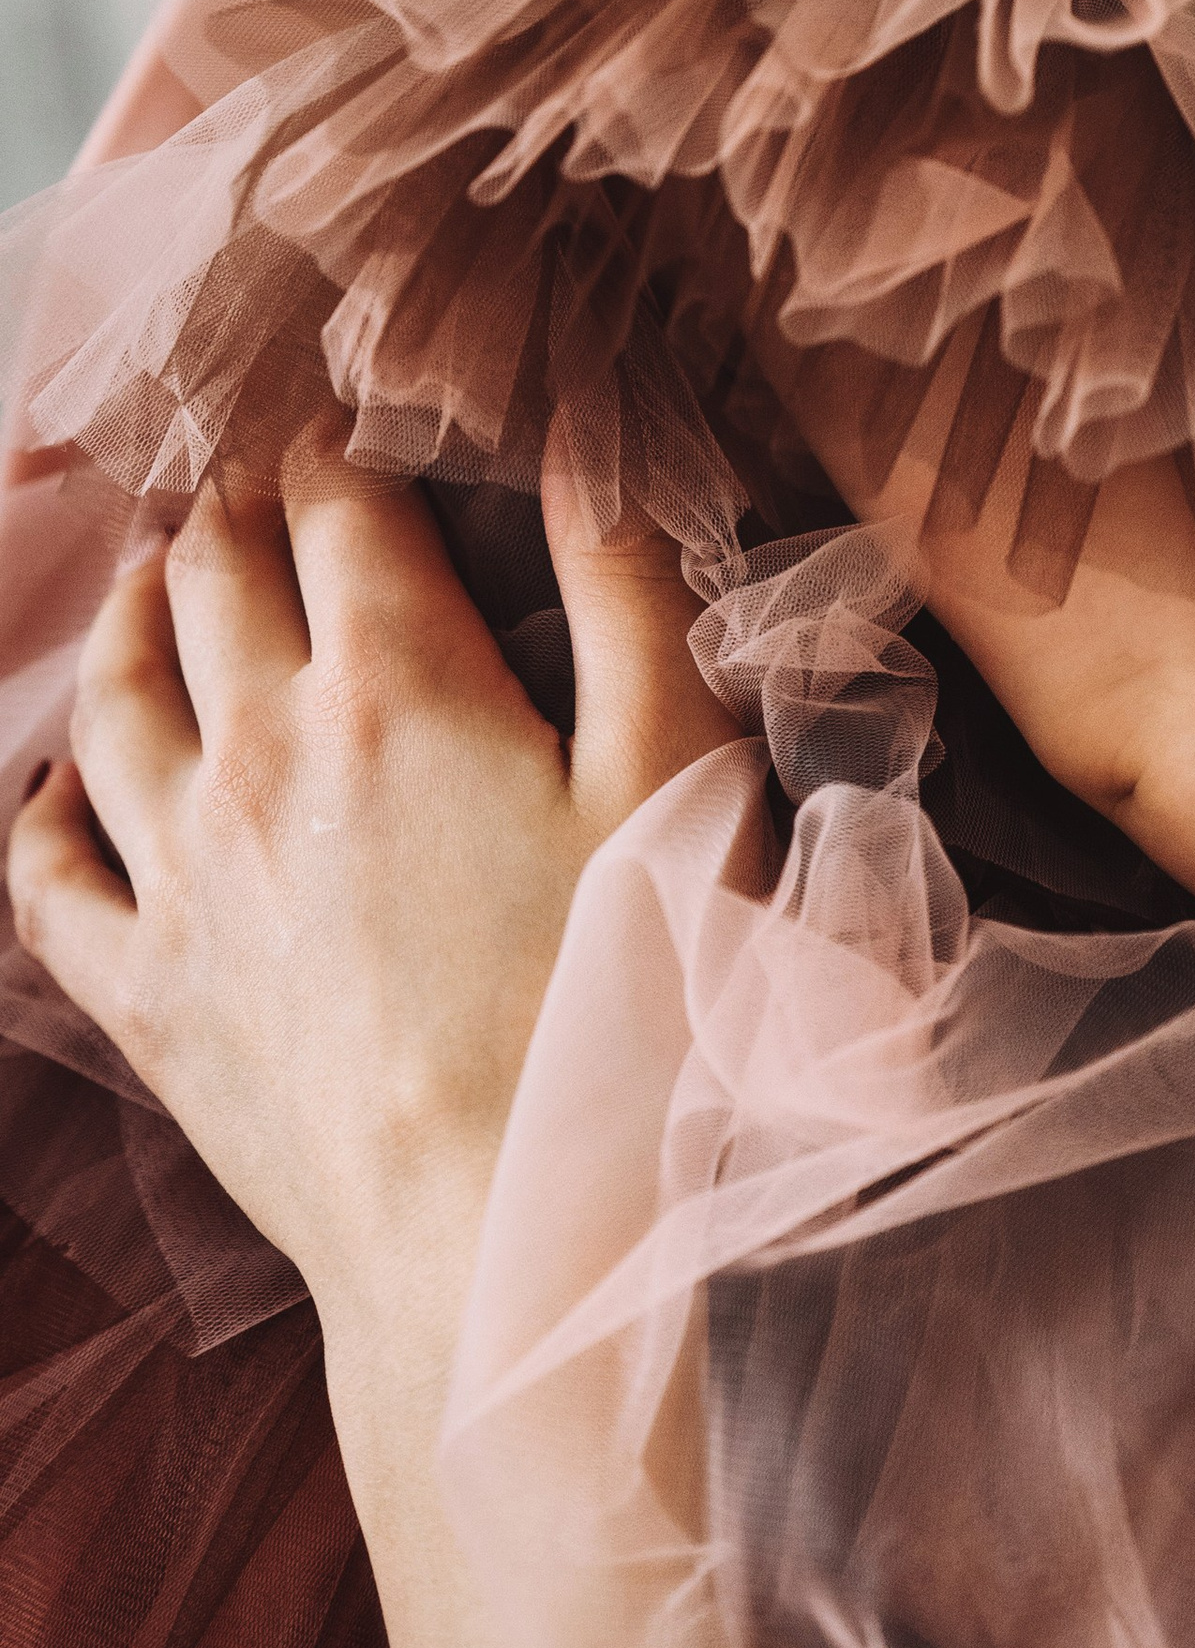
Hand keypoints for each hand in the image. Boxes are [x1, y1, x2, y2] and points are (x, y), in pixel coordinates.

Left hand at [4, 444, 735, 1341]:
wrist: (500, 1236)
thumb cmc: (624, 1006)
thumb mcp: (678, 774)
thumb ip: (630, 593)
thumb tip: (584, 448)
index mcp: (396, 683)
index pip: (340, 502)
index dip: (344, 438)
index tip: (355, 411)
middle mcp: (258, 753)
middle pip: (214, 572)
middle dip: (235, 497)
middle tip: (257, 466)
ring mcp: (182, 876)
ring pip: (113, 694)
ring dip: (136, 608)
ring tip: (164, 568)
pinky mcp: (142, 992)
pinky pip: (43, 871)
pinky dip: (41, 801)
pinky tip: (59, 778)